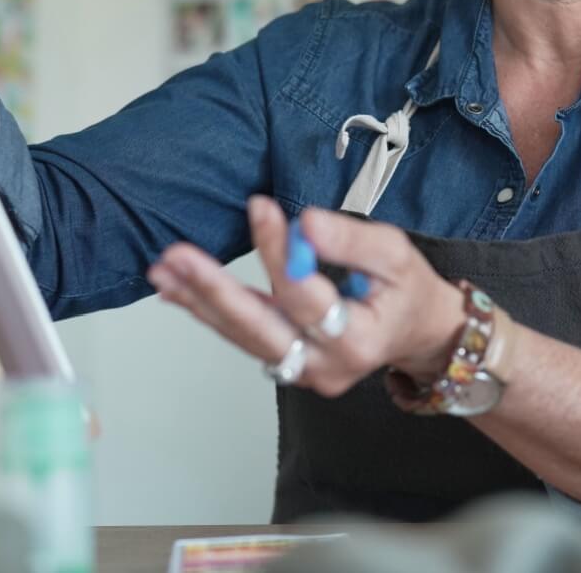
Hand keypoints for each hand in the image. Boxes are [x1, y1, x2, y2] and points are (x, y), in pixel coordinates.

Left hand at [147, 200, 463, 395]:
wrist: (417, 333)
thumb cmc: (408, 289)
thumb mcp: (396, 254)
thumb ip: (351, 240)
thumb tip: (305, 222)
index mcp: (358, 339)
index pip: (305, 293)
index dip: (279, 250)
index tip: (261, 207)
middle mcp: (325, 367)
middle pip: (260, 327)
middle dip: (214, 290)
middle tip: (177, 256)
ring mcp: (302, 373)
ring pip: (243, 335)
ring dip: (200, 301)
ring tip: (163, 269)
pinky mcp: (287, 365)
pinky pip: (243, 337)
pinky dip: (209, 312)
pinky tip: (176, 291)